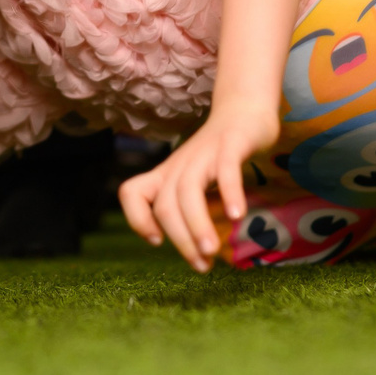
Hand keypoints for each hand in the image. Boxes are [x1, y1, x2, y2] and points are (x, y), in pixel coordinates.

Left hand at [118, 100, 278, 271]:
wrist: (243, 108)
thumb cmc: (217, 153)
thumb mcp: (194, 180)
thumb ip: (188, 208)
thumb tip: (195, 251)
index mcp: (167, 174)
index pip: (132, 192)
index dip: (137, 218)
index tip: (158, 242)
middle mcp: (180, 164)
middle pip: (166, 204)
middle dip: (181, 239)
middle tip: (201, 266)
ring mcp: (204, 153)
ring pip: (188, 191)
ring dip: (197, 225)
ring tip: (211, 251)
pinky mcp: (230, 144)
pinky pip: (225, 170)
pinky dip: (229, 192)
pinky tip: (237, 216)